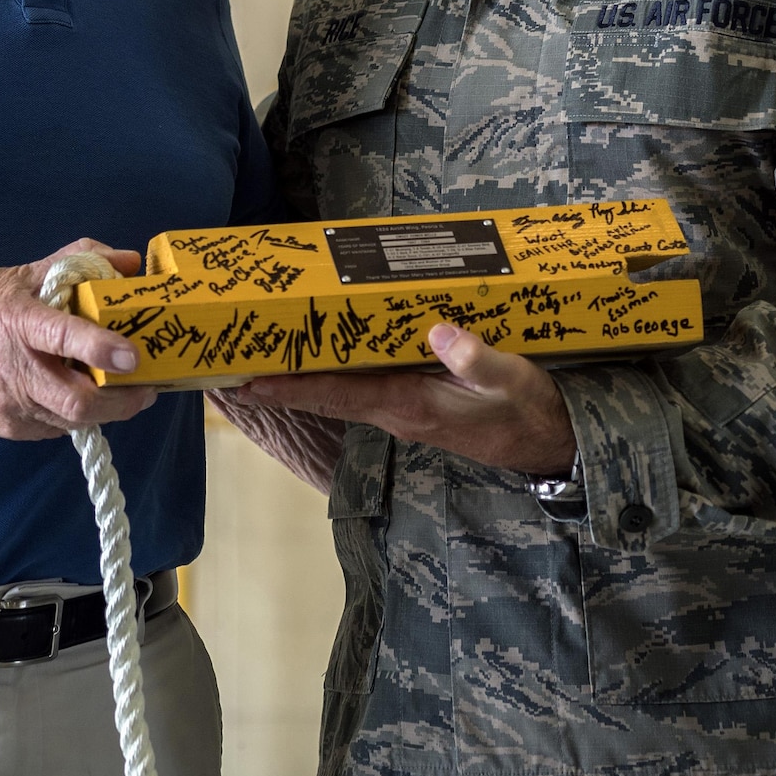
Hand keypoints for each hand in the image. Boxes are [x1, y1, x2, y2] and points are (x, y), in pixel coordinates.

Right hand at [0, 239, 154, 439]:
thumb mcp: (22, 274)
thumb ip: (79, 262)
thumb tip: (130, 261)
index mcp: (17, 322)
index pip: (62, 337)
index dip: (100, 349)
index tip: (133, 357)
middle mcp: (14, 370)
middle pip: (77, 401)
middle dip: (121, 401)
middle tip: (147, 387)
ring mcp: (11, 405)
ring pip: (72, 421)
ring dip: (106, 409)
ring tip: (123, 390)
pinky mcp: (10, 428)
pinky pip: (57, 427)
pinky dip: (77, 414)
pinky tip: (81, 395)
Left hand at [232, 323, 576, 474]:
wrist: (548, 444)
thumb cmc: (528, 411)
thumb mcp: (512, 381)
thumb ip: (478, 358)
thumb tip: (439, 331)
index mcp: (410, 403)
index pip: (337, 393)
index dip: (290, 386)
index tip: (246, 380)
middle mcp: (395, 408)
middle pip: (322, 393)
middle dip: (276, 381)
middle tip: (227, 364)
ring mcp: (400, 406)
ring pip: (335, 390)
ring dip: (296, 376)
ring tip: (255, 356)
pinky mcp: (410, 400)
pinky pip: (357, 385)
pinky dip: (327, 373)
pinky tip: (314, 355)